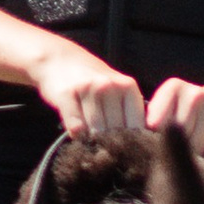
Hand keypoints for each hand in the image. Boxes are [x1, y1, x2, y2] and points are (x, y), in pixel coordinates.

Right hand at [31, 36, 147, 142]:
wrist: (60, 59)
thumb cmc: (94, 84)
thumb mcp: (119, 93)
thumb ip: (133, 115)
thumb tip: (143, 141)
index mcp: (128, 87)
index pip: (137, 128)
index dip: (129, 142)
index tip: (121, 144)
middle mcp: (110, 85)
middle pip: (115, 133)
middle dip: (108, 143)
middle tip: (100, 137)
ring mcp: (89, 88)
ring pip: (95, 132)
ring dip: (90, 139)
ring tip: (87, 130)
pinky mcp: (67, 93)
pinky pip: (76, 127)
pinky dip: (75, 133)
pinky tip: (75, 127)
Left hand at [145, 75, 203, 165]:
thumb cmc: (189, 113)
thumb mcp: (167, 107)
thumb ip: (152, 121)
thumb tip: (144, 146)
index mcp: (174, 88)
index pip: (156, 123)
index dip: (152, 140)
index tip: (154, 146)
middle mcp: (195, 96)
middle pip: (175, 140)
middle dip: (173, 151)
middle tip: (176, 151)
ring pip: (193, 151)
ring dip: (191, 160)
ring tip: (193, 152)